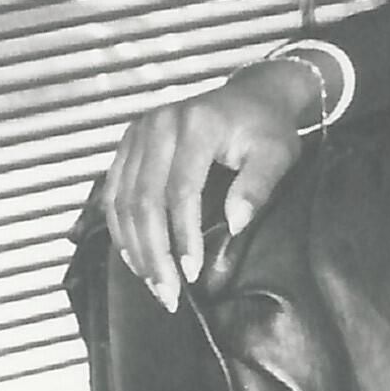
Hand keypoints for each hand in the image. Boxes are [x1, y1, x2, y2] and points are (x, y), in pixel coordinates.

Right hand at [100, 59, 319, 311]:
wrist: (250, 97)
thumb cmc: (266, 128)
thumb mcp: (276, 154)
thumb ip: (258, 186)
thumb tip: (234, 224)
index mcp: (195, 125)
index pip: (180, 191)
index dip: (183, 236)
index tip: (192, 274)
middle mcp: (158, 125)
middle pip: (143, 200)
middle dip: (154, 253)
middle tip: (168, 294)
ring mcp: (137, 133)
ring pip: (122, 200)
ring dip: (134, 248)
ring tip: (153, 284)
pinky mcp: (128, 144)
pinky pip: (113, 192)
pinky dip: (120, 229)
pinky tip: (135, 257)